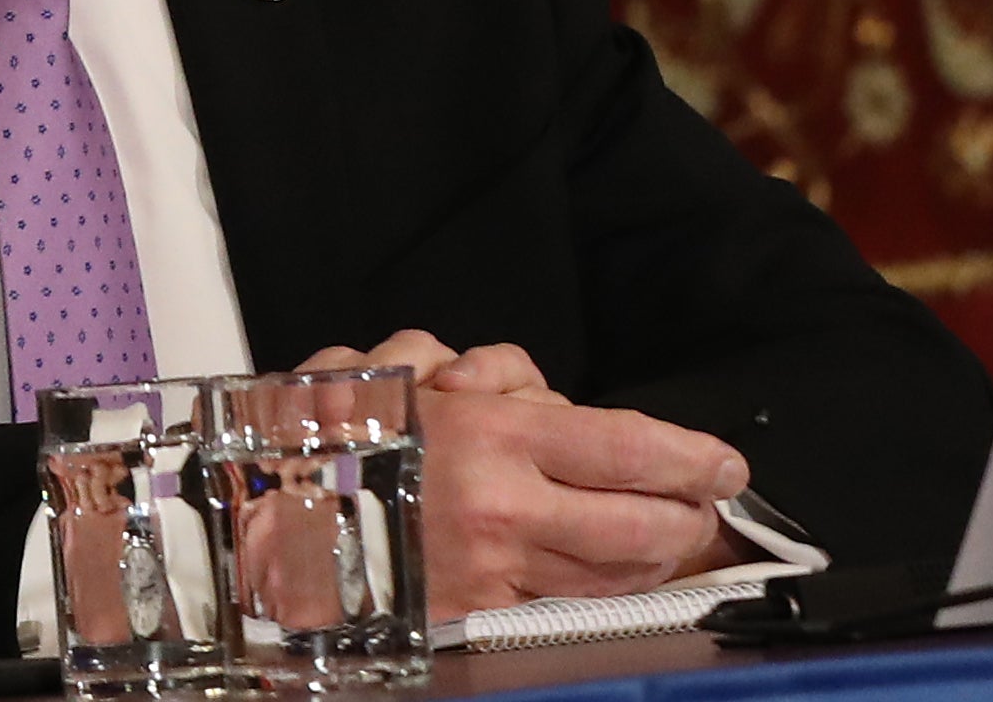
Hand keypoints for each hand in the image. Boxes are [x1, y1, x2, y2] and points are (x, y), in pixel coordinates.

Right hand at [309, 331, 742, 617]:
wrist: (267, 530)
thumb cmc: (335, 444)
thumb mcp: (413, 375)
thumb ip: (491, 380)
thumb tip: (540, 398)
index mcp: (494, 436)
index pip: (626, 447)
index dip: (690, 456)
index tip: (725, 462)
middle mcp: (506, 508)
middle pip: (637, 523)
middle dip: (688, 517)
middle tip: (710, 506)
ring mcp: (494, 572)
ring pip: (607, 572)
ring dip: (650, 558)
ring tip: (673, 538)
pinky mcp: (476, 616)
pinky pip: (559, 600)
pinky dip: (593, 587)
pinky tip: (608, 574)